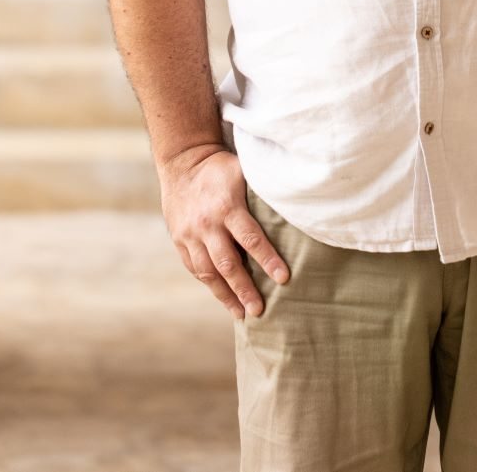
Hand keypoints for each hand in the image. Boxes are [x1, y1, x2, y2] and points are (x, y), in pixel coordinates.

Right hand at [158, 143, 288, 319]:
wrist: (182, 161)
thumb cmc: (221, 168)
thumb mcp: (243, 171)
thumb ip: (262, 192)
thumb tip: (297, 203)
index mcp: (227, 206)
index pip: (251, 238)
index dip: (268, 260)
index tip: (283, 279)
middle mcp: (206, 224)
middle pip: (228, 263)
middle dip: (245, 289)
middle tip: (260, 310)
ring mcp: (189, 234)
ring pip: (208, 271)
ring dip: (226, 295)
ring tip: (241, 314)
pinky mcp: (179, 240)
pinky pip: (195, 267)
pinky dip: (209, 283)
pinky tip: (223, 295)